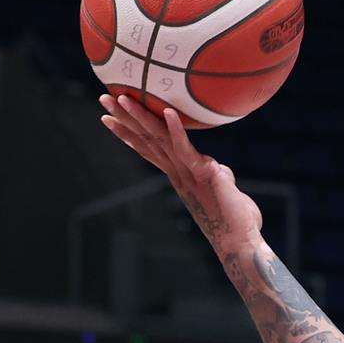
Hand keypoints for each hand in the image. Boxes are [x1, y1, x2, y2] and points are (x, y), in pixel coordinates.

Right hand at [98, 96, 263, 256]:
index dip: (128, 134)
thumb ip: (215, 176)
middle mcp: (178, 173)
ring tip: (123, 98)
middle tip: (104, 99)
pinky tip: (168, 111)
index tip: (109, 119)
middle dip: (124, 119)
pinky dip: (177, 130)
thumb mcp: (222, 191)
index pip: (148, 150)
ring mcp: (188, 174)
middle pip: (146, 140)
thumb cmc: (235, 220)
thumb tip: (219, 170)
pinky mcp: (203, 174)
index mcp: (179, 176)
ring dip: (140, 117)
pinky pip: (187, 149)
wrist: (240, 245)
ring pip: (159, 140)